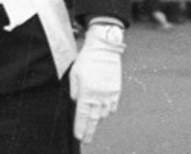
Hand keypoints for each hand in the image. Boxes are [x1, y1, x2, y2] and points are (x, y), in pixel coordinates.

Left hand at [70, 23, 124, 143]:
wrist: (105, 48)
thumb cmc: (87, 60)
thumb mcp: (74, 75)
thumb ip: (74, 92)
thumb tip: (78, 102)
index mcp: (87, 92)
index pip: (82, 115)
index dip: (80, 128)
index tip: (79, 137)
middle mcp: (99, 96)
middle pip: (94, 119)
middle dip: (89, 131)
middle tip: (87, 140)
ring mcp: (109, 94)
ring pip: (104, 114)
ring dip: (97, 119)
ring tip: (92, 123)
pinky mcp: (116, 90)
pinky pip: (112, 107)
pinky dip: (108, 111)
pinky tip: (103, 111)